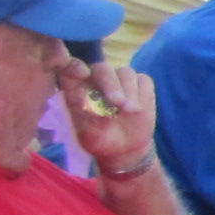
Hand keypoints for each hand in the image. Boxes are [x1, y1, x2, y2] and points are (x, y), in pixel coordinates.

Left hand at [55, 54, 158, 176]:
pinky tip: (138, 109)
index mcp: (77, 88)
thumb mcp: (92, 136)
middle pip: (101, 68)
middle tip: (117, 102)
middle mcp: (97, 79)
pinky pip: (143, 80)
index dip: (74, 67)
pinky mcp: (140, 83)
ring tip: (130, 111)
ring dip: (129, 91)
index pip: (71, 69)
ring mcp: (120, 79)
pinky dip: (142, 94)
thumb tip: (99, 108)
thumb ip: (91, 122)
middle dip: (109, 83)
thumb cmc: (101, 140)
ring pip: (125, 73)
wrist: (125, 147)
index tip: (81, 74)